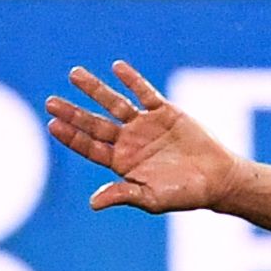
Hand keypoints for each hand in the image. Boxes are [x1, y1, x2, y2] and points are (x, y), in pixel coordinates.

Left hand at [43, 62, 241, 215]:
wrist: (219, 179)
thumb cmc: (185, 194)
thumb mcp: (153, 199)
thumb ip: (124, 195)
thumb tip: (93, 203)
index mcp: (121, 162)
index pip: (89, 146)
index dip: (71, 136)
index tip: (53, 124)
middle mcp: (128, 141)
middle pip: (94, 123)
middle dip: (73, 112)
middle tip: (50, 102)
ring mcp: (145, 124)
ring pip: (114, 104)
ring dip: (95, 89)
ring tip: (74, 74)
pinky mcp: (165, 112)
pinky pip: (145, 93)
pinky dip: (132, 80)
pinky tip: (117, 67)